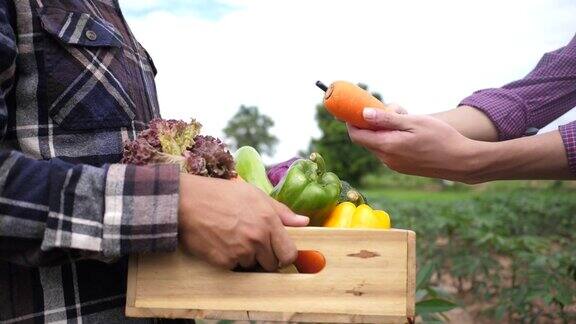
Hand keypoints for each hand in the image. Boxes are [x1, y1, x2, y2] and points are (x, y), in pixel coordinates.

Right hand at [178, 174, 308, 270]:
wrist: (187, 202)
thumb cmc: (222, 194)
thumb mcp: (255, 195)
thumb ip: (282, 211)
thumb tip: (304, 222)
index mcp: (269, 221)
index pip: (289, 253)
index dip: (285, 255)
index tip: (279, 252)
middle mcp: (257, 239)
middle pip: (272, 264)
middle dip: (266, 257)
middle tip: (253, 243)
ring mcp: (241, 252)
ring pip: (253, 266)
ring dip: (247, 258)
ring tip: (234, 239)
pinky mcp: (224, 261)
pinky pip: (235, 268)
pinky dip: (231, 260)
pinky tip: (222, 243)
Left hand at [348, 108, 481, 182]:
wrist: (460, 161)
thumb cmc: (440, 137)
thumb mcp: (413, 122)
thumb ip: (387, 119)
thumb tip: (363, 114)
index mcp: (387, 146)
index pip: (357, 135)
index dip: (351, 121)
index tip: (354, 108)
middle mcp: (386, 159)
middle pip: (367, 139)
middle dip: (371, 122)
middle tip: (387, 109)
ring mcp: (394, 165)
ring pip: (378, 144)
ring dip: (383, 130)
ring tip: (403, 117)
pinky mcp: (402, 167)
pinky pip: (388, 150)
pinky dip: (391, 138)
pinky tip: (409, 131)